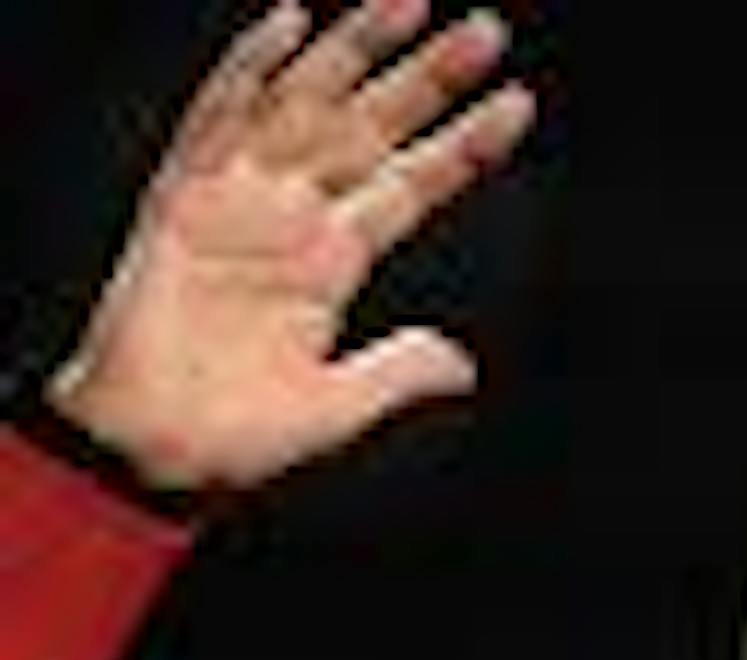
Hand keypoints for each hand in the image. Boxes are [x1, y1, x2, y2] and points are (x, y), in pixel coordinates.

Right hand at [47, 0, 535, 498]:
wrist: (156, 454)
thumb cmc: (239, 440)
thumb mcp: (339, 411)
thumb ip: (399, 375)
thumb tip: (464, 365)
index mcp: (333, 263)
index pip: (413, 185)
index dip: (462, 145)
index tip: (516, 104)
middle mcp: (293, 217)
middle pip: (371, 127)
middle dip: (426, 77)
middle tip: (487, 28)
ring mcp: (239, 200)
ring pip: (307, 103)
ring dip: (355, 50)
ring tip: (409, 0)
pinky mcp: (183, 198)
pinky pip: (217, 119)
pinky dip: (248, 71)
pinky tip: (288, 22)